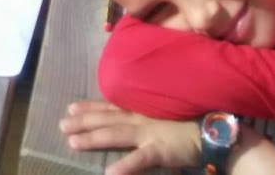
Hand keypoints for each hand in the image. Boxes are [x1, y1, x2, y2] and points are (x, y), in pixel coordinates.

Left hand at [58, 101, 199, 173]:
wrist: (212, 130)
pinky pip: (139, 160)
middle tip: (61, 125)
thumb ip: (144, 114)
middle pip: (106, 119)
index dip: (90, 107)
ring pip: (115, 134)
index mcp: (141, 110)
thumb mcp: (162, 113)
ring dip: (93, 139)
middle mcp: (140, 119)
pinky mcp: (159, 150)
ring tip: (74, 143)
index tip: (70, 108)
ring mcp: (148, 133)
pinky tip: (109, 174)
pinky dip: (124, 166)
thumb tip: (126, 114)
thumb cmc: (189, 121)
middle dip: (83, 122)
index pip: (110, 107)